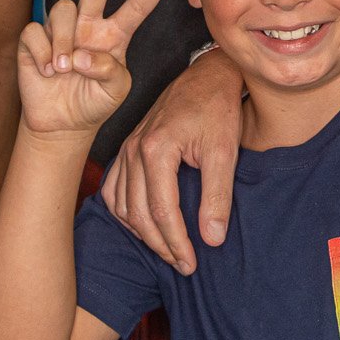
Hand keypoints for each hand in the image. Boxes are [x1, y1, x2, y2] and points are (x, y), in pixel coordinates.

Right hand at [18, 0, 178, 138]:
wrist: (62, 124)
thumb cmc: (94, 101)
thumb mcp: (115, 90)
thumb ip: (109, 71)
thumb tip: (82, 55)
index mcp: (115, 35)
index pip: (137, 6)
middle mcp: (90, 25)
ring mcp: (62, 30)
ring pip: (63, 9)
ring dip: (64, 40)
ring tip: (63, 68)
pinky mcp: (35, 39)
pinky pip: (36, 32)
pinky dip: (42, 53)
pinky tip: (46, 71)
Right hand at [102, 47, 244, 273]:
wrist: (208, 75)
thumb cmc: (218, 107)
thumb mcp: (225, 150)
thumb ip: (217, 195)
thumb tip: (213, 239)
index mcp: (156, 148)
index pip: (162, 211)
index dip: (176, 243)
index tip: (191, 264)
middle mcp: (134, 149)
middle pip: (139, 214)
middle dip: (161, 245)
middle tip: (184, 265)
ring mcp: (128, 147)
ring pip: (123, 206)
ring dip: (142, 233)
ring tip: (168, 250)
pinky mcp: (128, 147)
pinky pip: (114, 190)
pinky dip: (125, 213)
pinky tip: (143, 225)